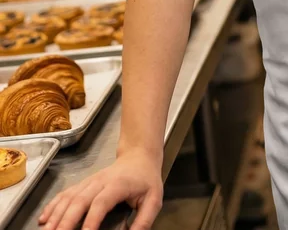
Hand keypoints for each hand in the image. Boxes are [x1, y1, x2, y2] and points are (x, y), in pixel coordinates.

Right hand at [38, 149, 162, 229]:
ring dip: (56, 215)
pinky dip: (53, 205)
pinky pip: (65, 193)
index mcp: (118, 185)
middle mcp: (100, 181)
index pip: (101, 203)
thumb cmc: (147, 180)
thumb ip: (143, 221)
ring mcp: (89, 181)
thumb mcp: (154, 199)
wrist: (139, 156)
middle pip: (79, 200)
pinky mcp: (83, 183)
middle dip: (66, 220)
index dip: (91, 220)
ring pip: (69, 197)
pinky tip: (44, 218)